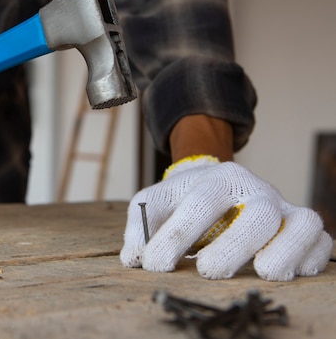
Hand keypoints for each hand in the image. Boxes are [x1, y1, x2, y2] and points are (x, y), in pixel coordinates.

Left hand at [120, 155, 332, 280]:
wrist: (215, 182)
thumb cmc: (182, 198)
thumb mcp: (154, 202)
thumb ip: (140, 225)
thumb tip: (134, 258)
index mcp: (219, 178)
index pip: (201, 204)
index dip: (178, 237)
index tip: (155, 265)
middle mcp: (257, 190)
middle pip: (259, 215)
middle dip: (236, 246)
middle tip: (208, 272)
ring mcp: (284, 208)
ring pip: (303, 225)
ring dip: (285, 253)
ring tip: (262, 272)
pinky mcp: (302, 227)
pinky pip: (322, 242)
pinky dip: (311, 259)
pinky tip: (287, 273)